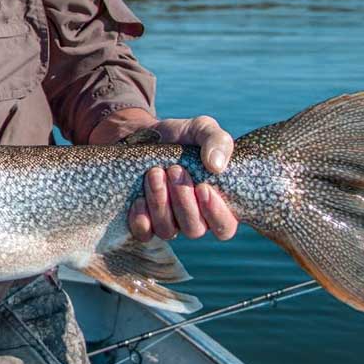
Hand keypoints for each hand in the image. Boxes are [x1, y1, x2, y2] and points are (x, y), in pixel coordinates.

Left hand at [92, 109, 237, 240]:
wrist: (143, 136)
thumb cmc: (181, 137)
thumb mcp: (202, 130)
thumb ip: (218, 142)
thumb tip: (217, 166)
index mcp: (215, 203)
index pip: (224, 227)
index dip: (216, 213)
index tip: (203, 187)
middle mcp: (194, 218)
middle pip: (194, 229)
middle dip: (183, 200)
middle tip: (174, 170)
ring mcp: (168, 222)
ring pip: (168, 230)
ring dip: (161, 202)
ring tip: (154, 173)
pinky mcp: (144, 222)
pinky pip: (144, 233)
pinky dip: (141, 219)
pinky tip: (138, 198)